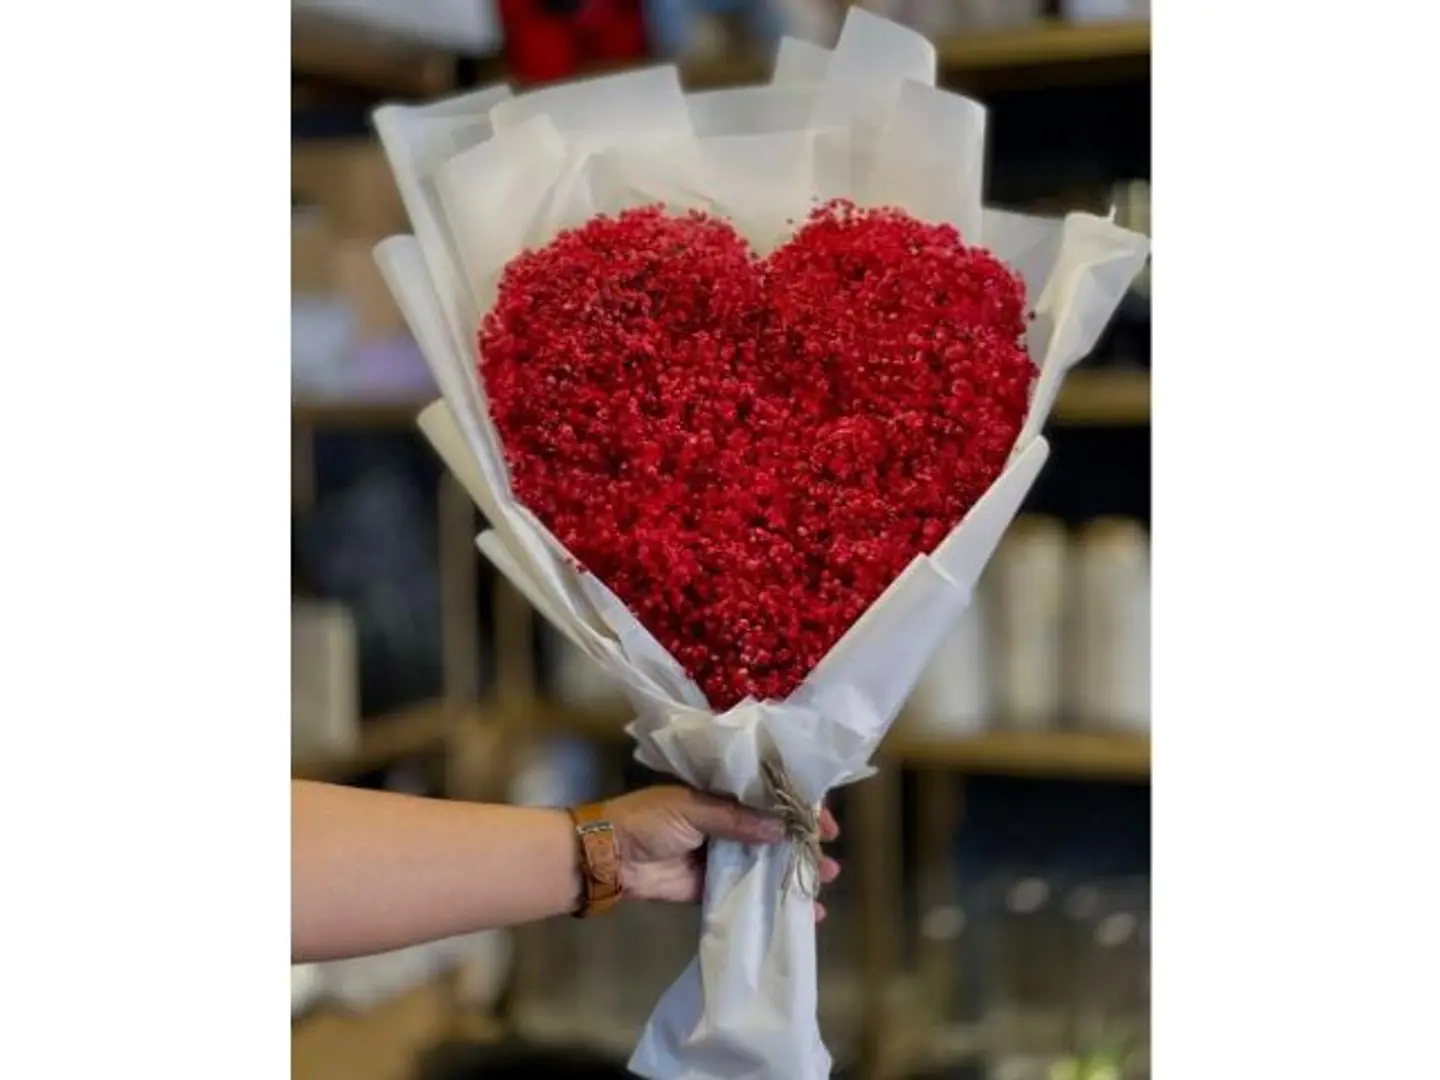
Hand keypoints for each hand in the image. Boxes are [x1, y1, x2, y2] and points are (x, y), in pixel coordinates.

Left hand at [602, 786, 840, 919]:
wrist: (609, 857)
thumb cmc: (647, 819)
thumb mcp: (692, 808)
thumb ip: (736, 819)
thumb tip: (782, 828)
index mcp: (721, 793)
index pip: (769, 795)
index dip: (799, 807)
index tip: (824, 822)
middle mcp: (727, 822)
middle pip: (774, 831)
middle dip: (803, 844)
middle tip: (830, 857)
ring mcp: (721, 856)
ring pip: (767, 863)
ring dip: (795, 871)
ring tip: (825, 883)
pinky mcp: (713, 887)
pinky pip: (748, 892)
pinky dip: (772, 900)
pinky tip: (800, 911)